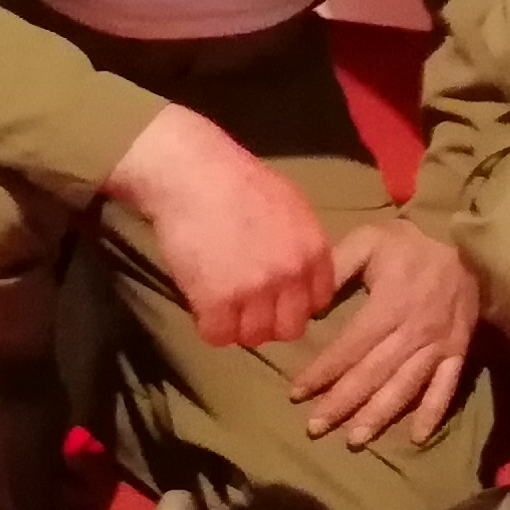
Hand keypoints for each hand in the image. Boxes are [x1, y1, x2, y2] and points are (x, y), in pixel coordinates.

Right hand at [103, 104, 334, 349]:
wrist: (192, 172)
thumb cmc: (237, 181)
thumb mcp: (290, 206)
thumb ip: (301, 244)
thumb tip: (299, 274)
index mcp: (313, 251)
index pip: (317, 303)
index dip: (294, 303)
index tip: (276, 298)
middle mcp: (291, 274)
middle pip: (289, 328)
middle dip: (268, 321)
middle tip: (246, 306)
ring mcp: (255, 290)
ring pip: (254, 337)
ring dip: (237, 326)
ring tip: (222, 304)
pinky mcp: (217, 301)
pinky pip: (218, 336)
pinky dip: (209, 326)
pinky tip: (202, 304)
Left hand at [292, 218, 477, 448]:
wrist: (467, 244)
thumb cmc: (410, 245)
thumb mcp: (369, 241)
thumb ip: (337, 266)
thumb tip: (308, 304)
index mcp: (390, 305)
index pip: (350, 346)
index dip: (322, 371)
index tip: (297, 393)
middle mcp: (413, 331)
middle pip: (372, 374)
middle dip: (341, 402)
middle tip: (315, 427)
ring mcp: (438, 345)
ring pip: (405, 386)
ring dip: (379, 415)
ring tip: (354, 440)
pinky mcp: (458, 351)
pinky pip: (446, 387)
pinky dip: (433, 413)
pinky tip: (416, 437)